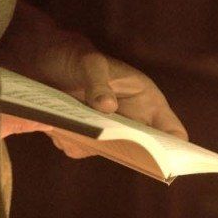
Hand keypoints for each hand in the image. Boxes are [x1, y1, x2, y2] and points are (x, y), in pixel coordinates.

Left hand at [12, 33, 188, 159]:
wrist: (44, 59)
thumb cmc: (76, 56)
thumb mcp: (89, 63)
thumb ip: (98, 83)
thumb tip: (107, 108)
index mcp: (146, 101)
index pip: (172, 132)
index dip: (174, 151)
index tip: (164, 161)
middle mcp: (130, 120)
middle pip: (142, 152)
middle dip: (128, 153)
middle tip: (112, 146)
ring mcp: (107, 131)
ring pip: (106, 153)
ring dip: (90, 144)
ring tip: (76, 126)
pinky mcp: (83, 136)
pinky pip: (79, 149)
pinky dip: (68, 140)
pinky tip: (57, 123)